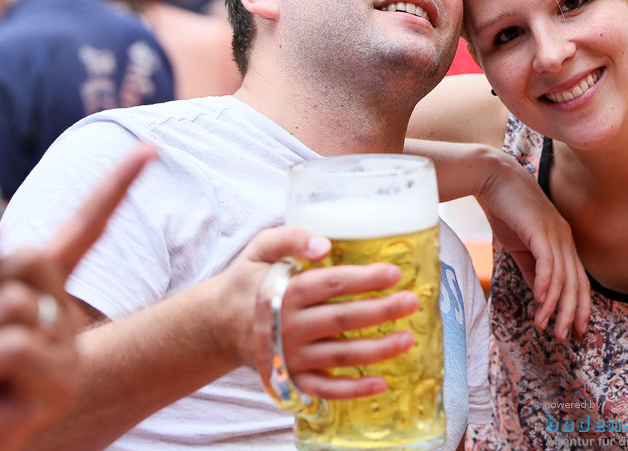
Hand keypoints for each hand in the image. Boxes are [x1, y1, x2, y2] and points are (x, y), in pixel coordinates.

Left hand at [0, 143, 155, 450]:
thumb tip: (1, 229)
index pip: (84, 227)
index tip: (150, 149)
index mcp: (35, 285)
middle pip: (28, 257)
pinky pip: (15, 345)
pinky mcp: (57, 384)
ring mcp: (64, 349)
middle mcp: (59, 312)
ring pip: (17, 302)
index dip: (115, 187)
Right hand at [219, 227, 420, 400]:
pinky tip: (381, 383)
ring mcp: (291, 356)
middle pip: (342, 320)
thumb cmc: (248, 281)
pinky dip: (353, 391)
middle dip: (380, 311)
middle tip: (411, 302)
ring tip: (408, 339)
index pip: (330, 284)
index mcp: (283, 292)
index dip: (364, 279)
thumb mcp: (259, 249)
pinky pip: (325, 389)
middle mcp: (289, 327)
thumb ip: (289, 238)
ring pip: (340, 356)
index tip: (394, 273)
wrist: (216, 325)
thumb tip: (324, 243)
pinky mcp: (292, 378)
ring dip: (377, 350)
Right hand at [476, 151, 590, 339]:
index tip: (575, 330)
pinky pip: (548, 262)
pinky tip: (540, 302)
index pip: (578, 280)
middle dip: (571, 312)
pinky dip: (546, 284)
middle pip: (576, 282)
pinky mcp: (539, 229)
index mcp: (563, 241)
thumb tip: (541, 297)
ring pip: (562, 277)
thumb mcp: (521, 247)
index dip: (580, 306)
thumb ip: (533, 271)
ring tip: (546, 325)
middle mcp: (565, 237)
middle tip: (564, 337)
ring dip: (555, 305)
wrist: (492, 178)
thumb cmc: (506, 210)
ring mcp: (554, 232)